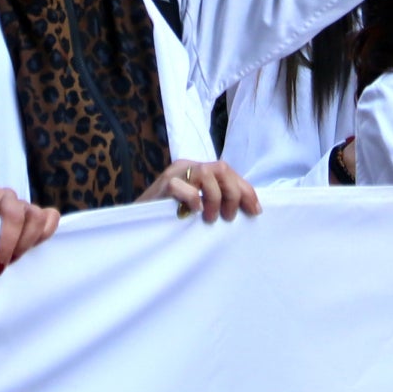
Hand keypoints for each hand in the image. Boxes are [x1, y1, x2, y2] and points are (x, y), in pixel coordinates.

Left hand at [0, 184, 59, 274]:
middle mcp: (7, 196)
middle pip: (16, 214)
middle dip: (10, 243)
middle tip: (2, 264)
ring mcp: (25, 204)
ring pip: (37, 216)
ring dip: (26, 242)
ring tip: (14, 259)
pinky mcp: (39, 214)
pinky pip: (51, 217)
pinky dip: (45, 233)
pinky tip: (32, 248)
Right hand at [141, 159, 261, 221]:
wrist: (137, 224)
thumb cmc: (170, 217)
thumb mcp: (198, 206)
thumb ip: (217, 200)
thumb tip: (248, 208)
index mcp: (198, 169)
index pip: (229, 172)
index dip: (246, 190)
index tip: (255, 211)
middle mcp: (187, 167)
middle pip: (222, 168)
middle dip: (233, 194)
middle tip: (229, 217)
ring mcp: (173, 174)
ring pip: (205, 173)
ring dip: (215, 197)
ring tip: (211, 218)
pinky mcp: (161, 186)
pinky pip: (180, 187)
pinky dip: (192, 199)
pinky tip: (194, 212)